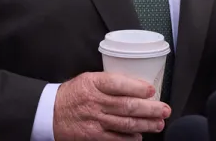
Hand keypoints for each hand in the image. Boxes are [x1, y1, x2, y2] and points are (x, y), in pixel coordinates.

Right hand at [52, 72, 170, 139]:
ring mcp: (94, 121)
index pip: (118, 84)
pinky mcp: (93, 136)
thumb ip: (109, 82)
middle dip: (150, 109)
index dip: (137, 87)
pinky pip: (116, 139)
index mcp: (93, 83)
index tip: (151, 90)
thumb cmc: (73, 94)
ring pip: (125, 123)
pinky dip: (130, 138)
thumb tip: (138, 87)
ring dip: (145, 124)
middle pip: (127, 105)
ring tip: (159, 123)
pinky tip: (140, 136)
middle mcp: (95, 102)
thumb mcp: (88, 79)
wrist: (50, 113)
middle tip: (165, 109)